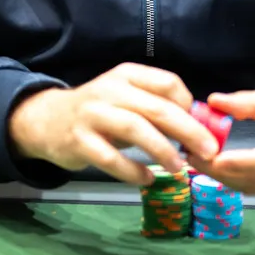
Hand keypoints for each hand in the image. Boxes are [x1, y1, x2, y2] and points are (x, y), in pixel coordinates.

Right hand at [7, 63, 221, 185]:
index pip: (168, 82)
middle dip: (188, 130)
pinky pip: (111, 159)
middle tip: (208, 151)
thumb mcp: (125, 97)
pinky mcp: (79, 141)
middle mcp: (111, 90)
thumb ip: (155, 106)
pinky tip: (147, 179)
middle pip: (157, 108)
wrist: (46, 119)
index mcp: (127, 74)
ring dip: (162, 150)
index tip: (199, 125)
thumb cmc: (98, 110)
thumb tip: (198, 126)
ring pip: (136, 129)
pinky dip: (133, 171)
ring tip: (179, 167)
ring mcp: (93, 114)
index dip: (189, 104)